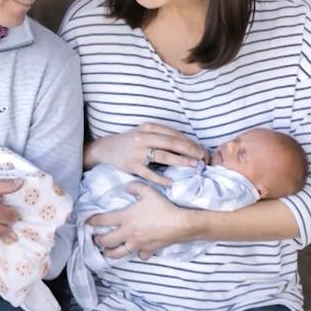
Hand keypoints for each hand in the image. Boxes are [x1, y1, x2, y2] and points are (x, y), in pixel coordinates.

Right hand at [87, 123, 204, 185]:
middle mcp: (144, 137)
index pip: (174, 134)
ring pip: (163, 156)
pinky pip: (150, 173)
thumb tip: (188, 145)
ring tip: (194, 166)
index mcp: (149, 127)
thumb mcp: (145, 132)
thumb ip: (162, 136)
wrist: (107, 148)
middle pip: (171, 143)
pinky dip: (162, 178)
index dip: (190, 141)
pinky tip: (173, 182)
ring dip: (181, 161)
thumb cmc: (131, 141)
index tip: (202, 149)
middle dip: (190, 150)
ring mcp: (138, 152)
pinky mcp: (133, 166)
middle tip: (203, 157)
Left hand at [88, 182, 199, 259]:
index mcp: (126, 218)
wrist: (180, 224)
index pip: (103, 220)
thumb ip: (134, 187)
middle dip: (98, 240)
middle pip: (106, 241)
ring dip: (110, 253)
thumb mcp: (148, 191)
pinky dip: (136, 254)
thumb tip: (125, 187)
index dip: (92, 221)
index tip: (86, 222)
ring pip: (118, 253)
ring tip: (106, 251)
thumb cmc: (163, 207)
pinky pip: (139, 256)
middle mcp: (128, 233)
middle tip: (95, 239)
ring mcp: (137, 244)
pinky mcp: (147, 250)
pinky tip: (136, 251)